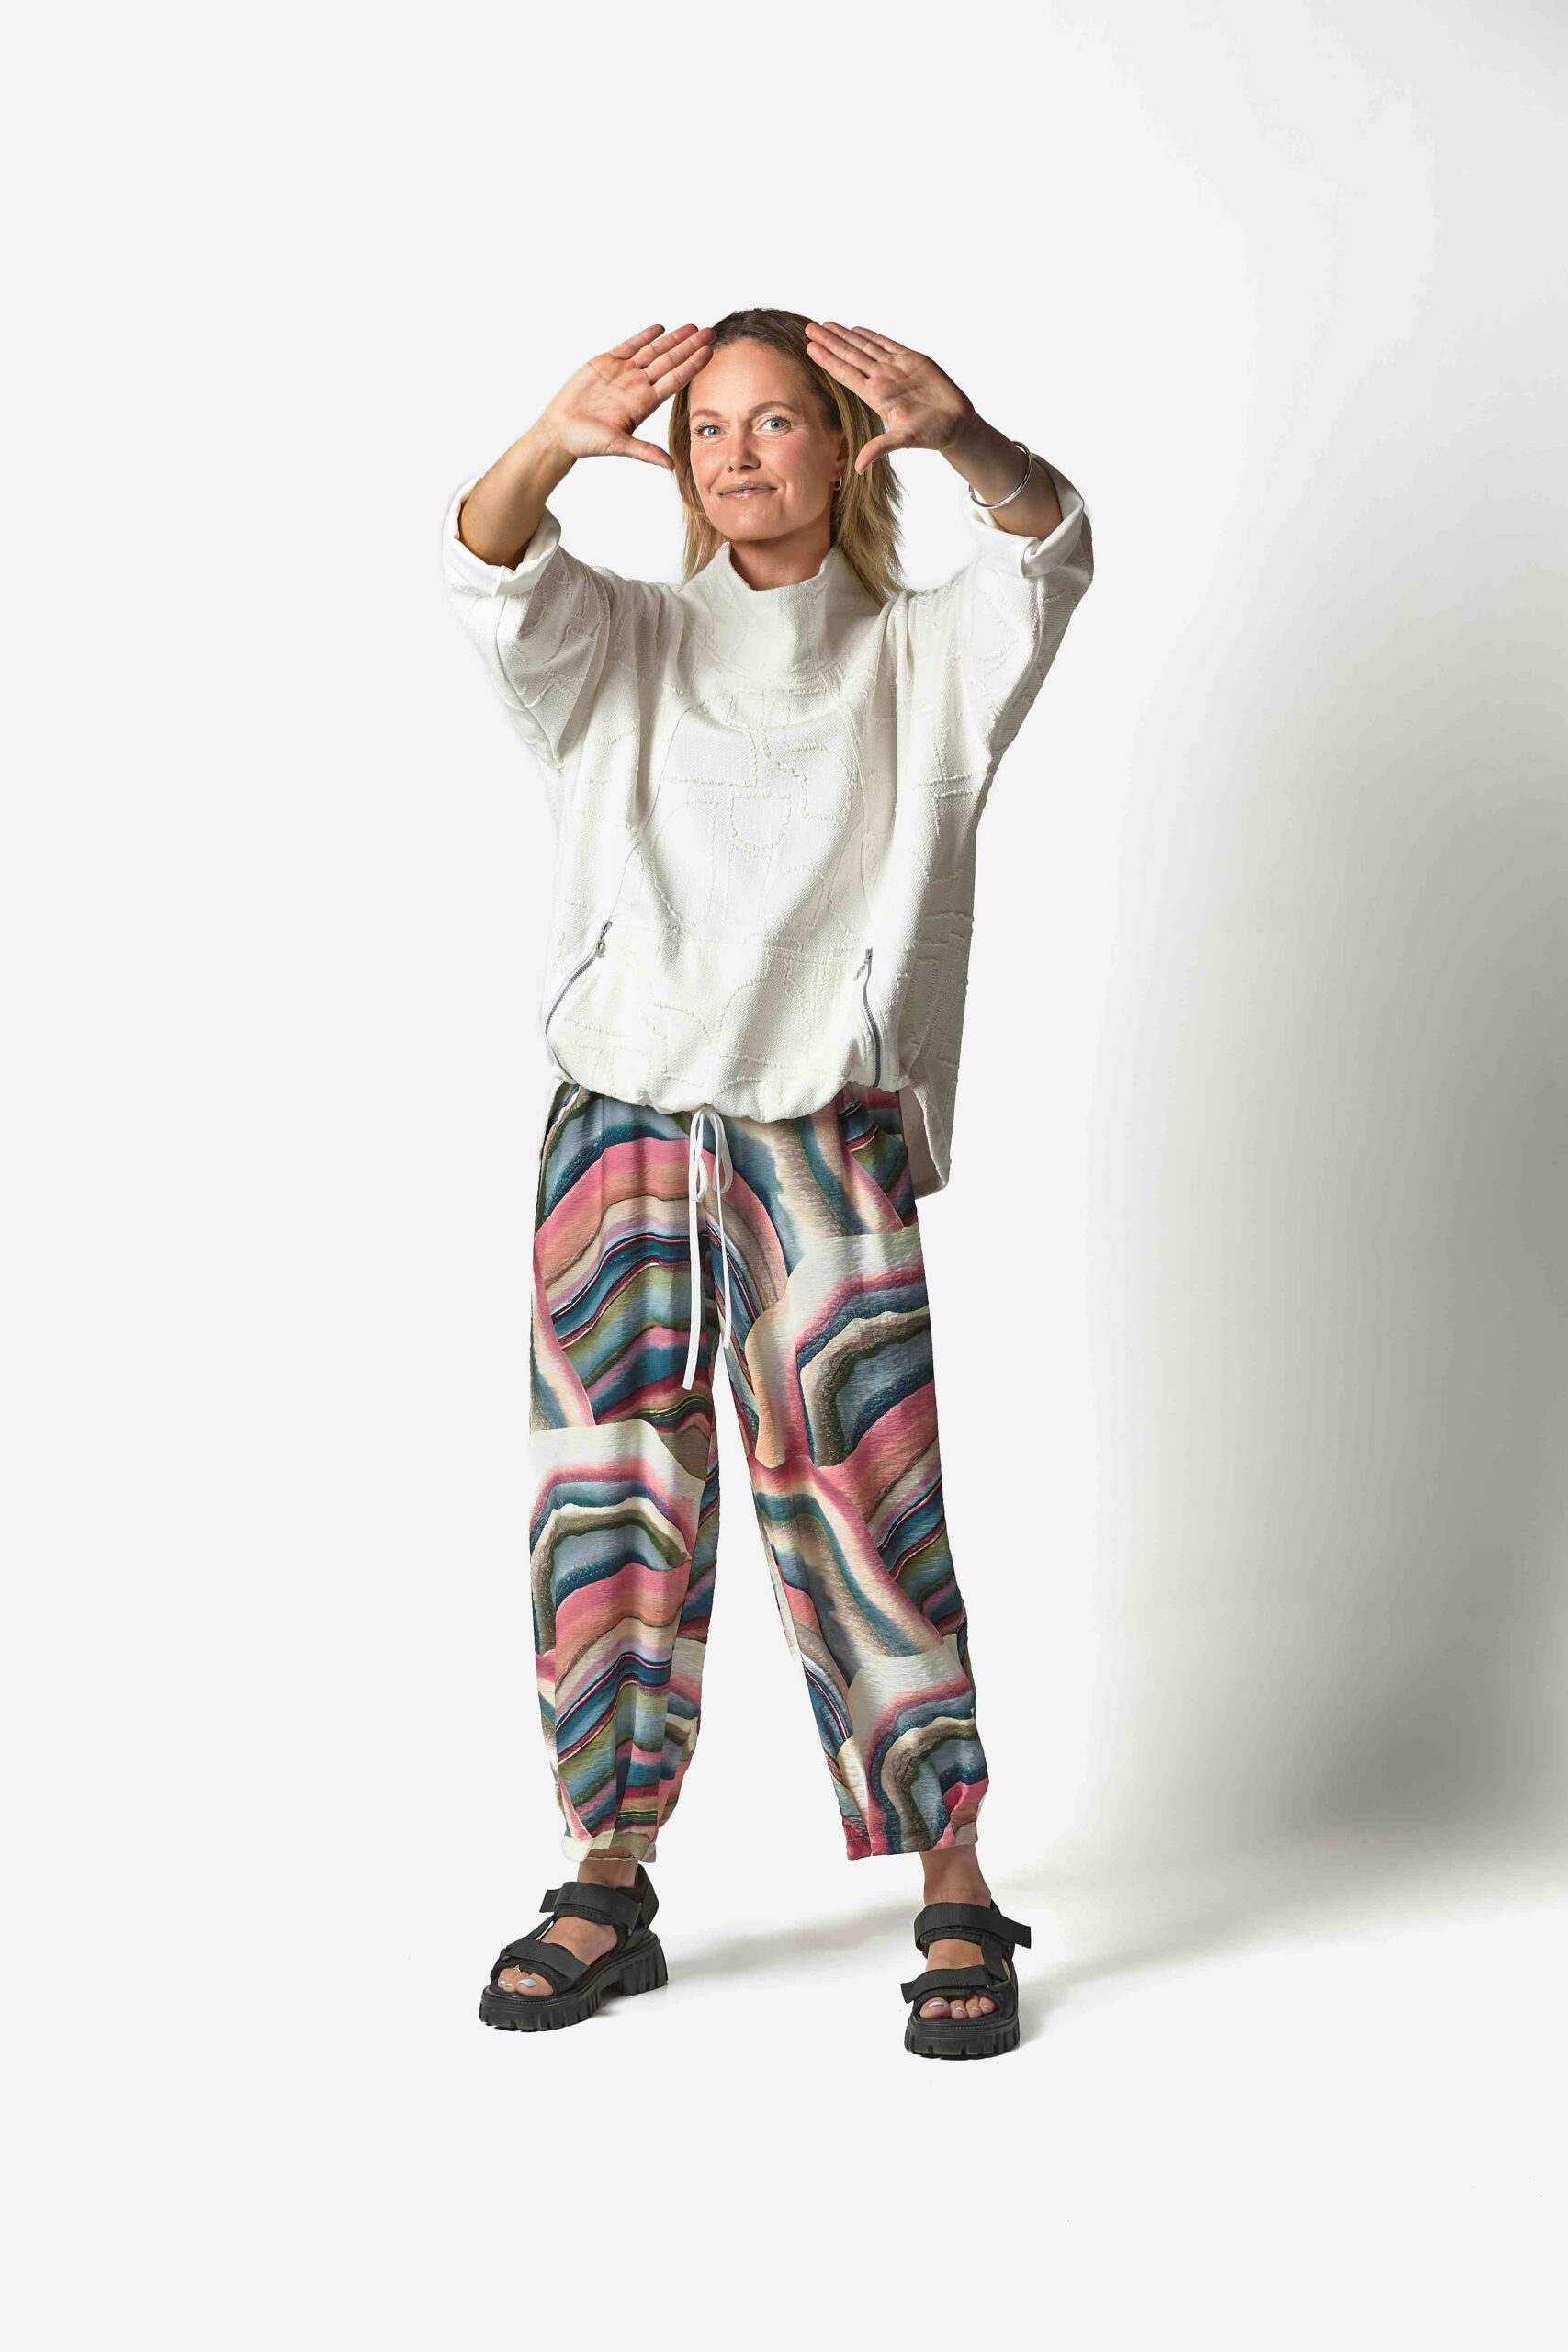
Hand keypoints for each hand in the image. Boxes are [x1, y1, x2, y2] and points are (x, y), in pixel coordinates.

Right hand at [538, 323, 714, 472]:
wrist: (561, 430)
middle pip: (670, 361)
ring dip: (673, 339)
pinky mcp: (606, 363)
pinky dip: (644, 336)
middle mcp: (638, 385)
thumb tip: (671, 467)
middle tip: (710, 332)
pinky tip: (660, 328)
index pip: (675, 379)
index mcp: (644, 402)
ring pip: (653, 351)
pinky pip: (629, 346)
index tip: (709, 352)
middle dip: (690, 347)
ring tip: (691, 327)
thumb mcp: (618, 446)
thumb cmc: (588, 441)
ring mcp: (623, 373)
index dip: (692, 365)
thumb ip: (645, 452)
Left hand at [803, 322, 975, 473]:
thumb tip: (858, 468)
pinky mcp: (911, 360)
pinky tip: (856, 330)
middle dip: (829, 341)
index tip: (810, 347)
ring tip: (826, 324)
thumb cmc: (932, 433)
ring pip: (864, 347)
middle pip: (850, 356)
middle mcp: (882, 379)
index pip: (846, 373)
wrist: (956, 423)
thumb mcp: (903, 440)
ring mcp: (895, 369)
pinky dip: (871, 336)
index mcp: (876, 395)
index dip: (828, 360)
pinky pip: (886, 344)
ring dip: (845, 336)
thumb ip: (879, 448)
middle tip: (809, 328)